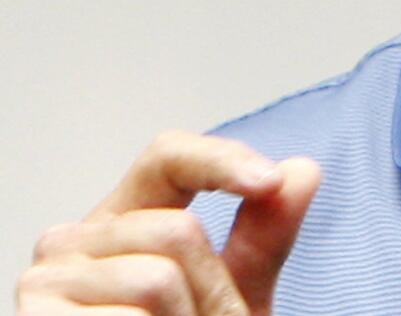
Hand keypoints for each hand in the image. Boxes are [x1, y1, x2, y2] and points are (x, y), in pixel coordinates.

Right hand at [16, 131, 320, 314]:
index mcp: (123, 220)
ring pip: (155, 279)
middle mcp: (74, 241)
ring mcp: (46, 281)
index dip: (220, 161)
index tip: (270, 181)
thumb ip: (264, 237)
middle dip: (212, 292)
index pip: (168, 157)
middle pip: (178, 230)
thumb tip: (302, 170)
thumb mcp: (233, 296)